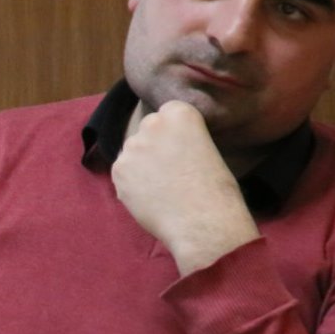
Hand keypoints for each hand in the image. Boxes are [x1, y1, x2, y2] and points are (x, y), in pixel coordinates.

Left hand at [111, 100, 259, 275]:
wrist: (202, 222)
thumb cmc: (216, 189)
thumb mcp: (207, 148)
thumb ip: (182, 138)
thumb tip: (167, 145)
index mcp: (180, 113)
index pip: (168, 112)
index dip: (173, 132)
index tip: (180, 147)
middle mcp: (152, 123)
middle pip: (147, 129)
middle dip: (155, 144)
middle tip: (169, 168)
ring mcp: (132, 147)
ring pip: (133, 151)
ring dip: (141, 163)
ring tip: (160, 185)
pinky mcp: (118, 170)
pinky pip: (123, 172)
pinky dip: (131, 182)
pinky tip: (149, 195)